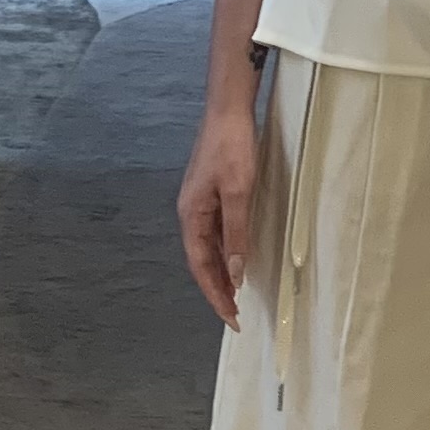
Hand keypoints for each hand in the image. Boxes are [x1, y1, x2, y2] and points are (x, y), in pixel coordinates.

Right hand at [178, 106, 259, 329]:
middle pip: (202, 262)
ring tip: (238, 297)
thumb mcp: (239, 192)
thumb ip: (237, 233)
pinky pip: (216, 234)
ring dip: (222, 274)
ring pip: (209, 249)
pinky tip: (238, 261)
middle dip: (217, 290)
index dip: (215, 294)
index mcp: (191, 216)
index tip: (232, 318)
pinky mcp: (211, 195)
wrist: (228, 111)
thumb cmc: (232, 148)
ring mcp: (200, 204)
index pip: (201, 266)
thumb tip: (235, 272)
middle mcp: (191, 214)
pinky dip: (226, 253)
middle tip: (236, 316)